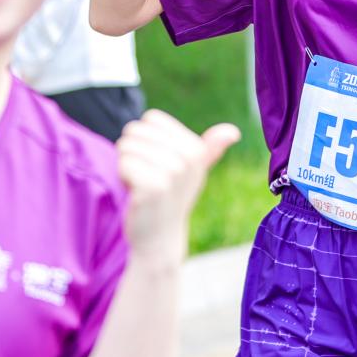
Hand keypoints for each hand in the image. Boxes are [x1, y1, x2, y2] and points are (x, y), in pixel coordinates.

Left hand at [116, 109, 239, 255]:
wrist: (160, 238)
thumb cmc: (171, 198)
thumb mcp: (193, 171)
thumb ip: (209, 149)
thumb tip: (233, 131)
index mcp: (196, 149)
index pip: (150, 118)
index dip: (145, 139)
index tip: (157, 163)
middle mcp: (188, 158)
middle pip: (135, 130)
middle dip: (132, 152)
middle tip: (147, 177)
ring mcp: (172, 172)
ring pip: (126, 147)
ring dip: (126, 167)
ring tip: (142, 185)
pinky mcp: (153, 187)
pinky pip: (123, 164)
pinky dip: (123, 178)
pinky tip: (136, 194)